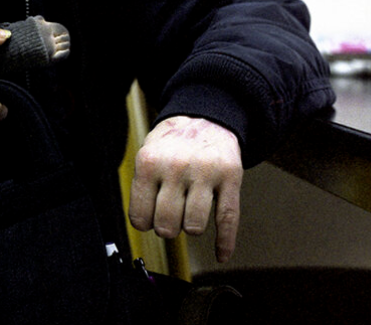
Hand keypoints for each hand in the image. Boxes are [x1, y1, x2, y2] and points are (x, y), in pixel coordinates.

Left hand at [128, 116, 242, 262]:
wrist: (205, 117)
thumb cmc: (173, 142)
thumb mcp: (148, 153)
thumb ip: (143, 185)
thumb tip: (143, 223)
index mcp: (150, 162)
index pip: (140, 216)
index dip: (145, 223)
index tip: (149, 220)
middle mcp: (176, 167)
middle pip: (167, 225)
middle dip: (168, 228)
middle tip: (170, 217)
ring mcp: (204, 172)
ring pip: (194, 226)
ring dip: (191, 227)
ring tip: (189, 213)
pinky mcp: (230, 177)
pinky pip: (227, 219)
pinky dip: (225, 242)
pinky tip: (221, 253)